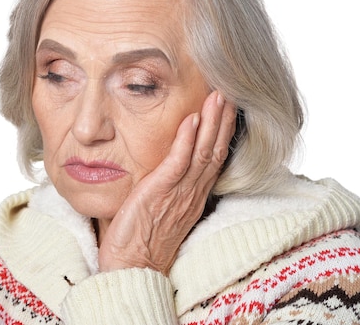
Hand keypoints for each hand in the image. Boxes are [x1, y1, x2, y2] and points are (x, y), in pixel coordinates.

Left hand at [98, 91, 236, 274]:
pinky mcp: (161, 194)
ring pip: (203, 152)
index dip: (221, 133)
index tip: (225, 109)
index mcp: (193, 196)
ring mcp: (179, 194)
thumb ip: (166, 188)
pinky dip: (186, 141)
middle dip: (222, 120)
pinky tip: (191, 120)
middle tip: (228, 92)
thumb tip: (162, 169)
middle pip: (215, 151)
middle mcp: (192, 193)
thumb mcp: (160, 209)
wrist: (131, 266)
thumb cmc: (141, 239)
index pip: (213, 159)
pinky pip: (178, 164)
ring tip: (217, 96)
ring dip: (211, 122)